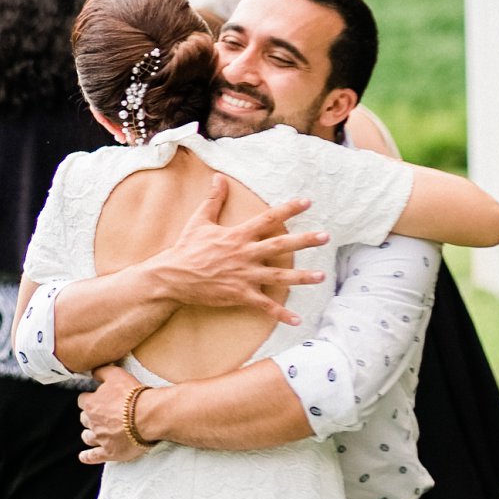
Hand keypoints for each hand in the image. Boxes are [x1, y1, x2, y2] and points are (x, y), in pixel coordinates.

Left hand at [78, 365, 150, 464]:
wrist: (149, 416)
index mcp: (91, 403)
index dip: (89, 399)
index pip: (82, 400)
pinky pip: (94, 456)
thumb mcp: (116, 374)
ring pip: (87, 437)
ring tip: (91, 434)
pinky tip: (83, 456)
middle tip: (99, 416)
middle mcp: (93, 422)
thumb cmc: (133, 395)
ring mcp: (101, 438)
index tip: (95, 399)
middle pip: (84, 419)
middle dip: (89, 417)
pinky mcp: (110, 452)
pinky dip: (87, 457)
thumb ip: (101, 371)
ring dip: (88, 434)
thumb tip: (92, 372)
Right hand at [155, 174, 328, 325]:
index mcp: (237, 235)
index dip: (288, 209)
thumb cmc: (186, 248)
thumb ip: (214, 199)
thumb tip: (219, 177)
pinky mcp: (240, 294)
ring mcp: (244, 275)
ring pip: (279, 276)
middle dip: (305, 241)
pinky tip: (297, 320)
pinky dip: (281, 314)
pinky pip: (265, 306)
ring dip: (302, 277)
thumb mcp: (199, 221)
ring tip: (321, 276)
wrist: (173, 277)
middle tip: (325, 237)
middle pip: (280, 245)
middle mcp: (245, 254)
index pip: (268, 219)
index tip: (307, 202)